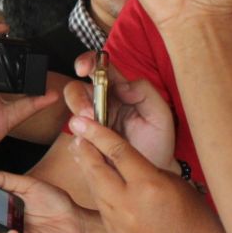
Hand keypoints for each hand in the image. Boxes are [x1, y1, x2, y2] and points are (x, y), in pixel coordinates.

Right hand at [66, 52, 174, 170]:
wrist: (155, 170)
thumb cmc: (158, 140)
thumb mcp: (160, 113)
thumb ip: (145, 92)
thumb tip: (122, 85)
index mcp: (119, 89)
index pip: (99, 67)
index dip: (87, 61)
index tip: (83, 69)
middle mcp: (101, 102)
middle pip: (76, 88)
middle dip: (77, 98)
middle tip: (89, 114)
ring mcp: (91, 122)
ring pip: (71, 111)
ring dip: (77, 118)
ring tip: (91, 131)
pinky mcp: (86, 141)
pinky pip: (73, 136)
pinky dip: (78, 138)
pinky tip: (92, 146)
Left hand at [73, 116, 223, 232]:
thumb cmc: (195, 218)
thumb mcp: (175, 184)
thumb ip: (146, 170)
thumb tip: (122, 159)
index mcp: (150, 186)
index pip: (117, 151)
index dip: (97, 133)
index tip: (83, 121)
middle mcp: (130, 204)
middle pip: (97, 170)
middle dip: (84, 149)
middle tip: (75, 132)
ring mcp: (120, 224)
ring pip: (96, 189)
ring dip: (87, 169)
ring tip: (80, 152)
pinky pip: (103, 209)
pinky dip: (98, 191)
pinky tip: (96, 181)